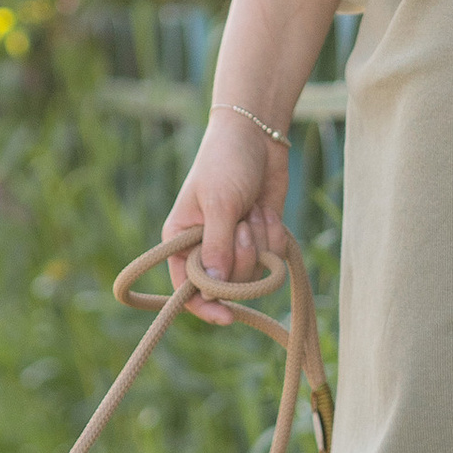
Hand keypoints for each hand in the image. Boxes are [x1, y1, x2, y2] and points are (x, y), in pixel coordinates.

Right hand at [163, 105, 291, 324]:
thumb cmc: (226, 162)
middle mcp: (205, 248)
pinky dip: (274, 234)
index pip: (186, 288)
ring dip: (260, 240)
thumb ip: (217, 246)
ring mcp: (235, 245)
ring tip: (253, 210)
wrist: (257, 136)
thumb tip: (214, 288)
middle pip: (227, 283)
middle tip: (243, 223)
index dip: (204, 306)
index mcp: (179, 240)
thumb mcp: (219, 203)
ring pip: (253, 272)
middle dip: (242, 255)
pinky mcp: (259, 238)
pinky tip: (265, 209)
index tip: (227, 316)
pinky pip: (272, 257)